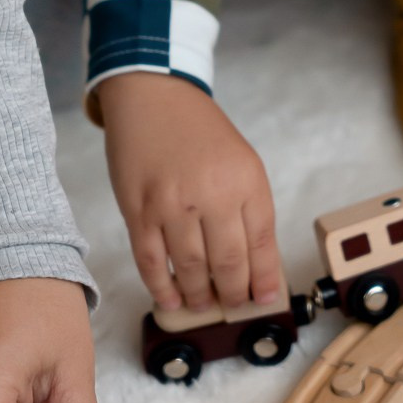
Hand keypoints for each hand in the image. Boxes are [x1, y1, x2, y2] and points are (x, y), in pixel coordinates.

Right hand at [97, 74, 279, 313]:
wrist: (153, 97)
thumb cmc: (200, 132)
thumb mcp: (240, 161)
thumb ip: (247, 208)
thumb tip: (253, 263)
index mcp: (246, 179)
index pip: (262, 242)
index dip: (265, 278)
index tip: (264, 298)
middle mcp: (211, 193)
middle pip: (228, 262)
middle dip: (233, 293)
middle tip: (233, 304)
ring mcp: (172, 204)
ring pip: (189, 268)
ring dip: (198, 295)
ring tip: (203, 304)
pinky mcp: (138, 211)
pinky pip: (151, 262)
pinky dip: (162, 287)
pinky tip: (171, 299)